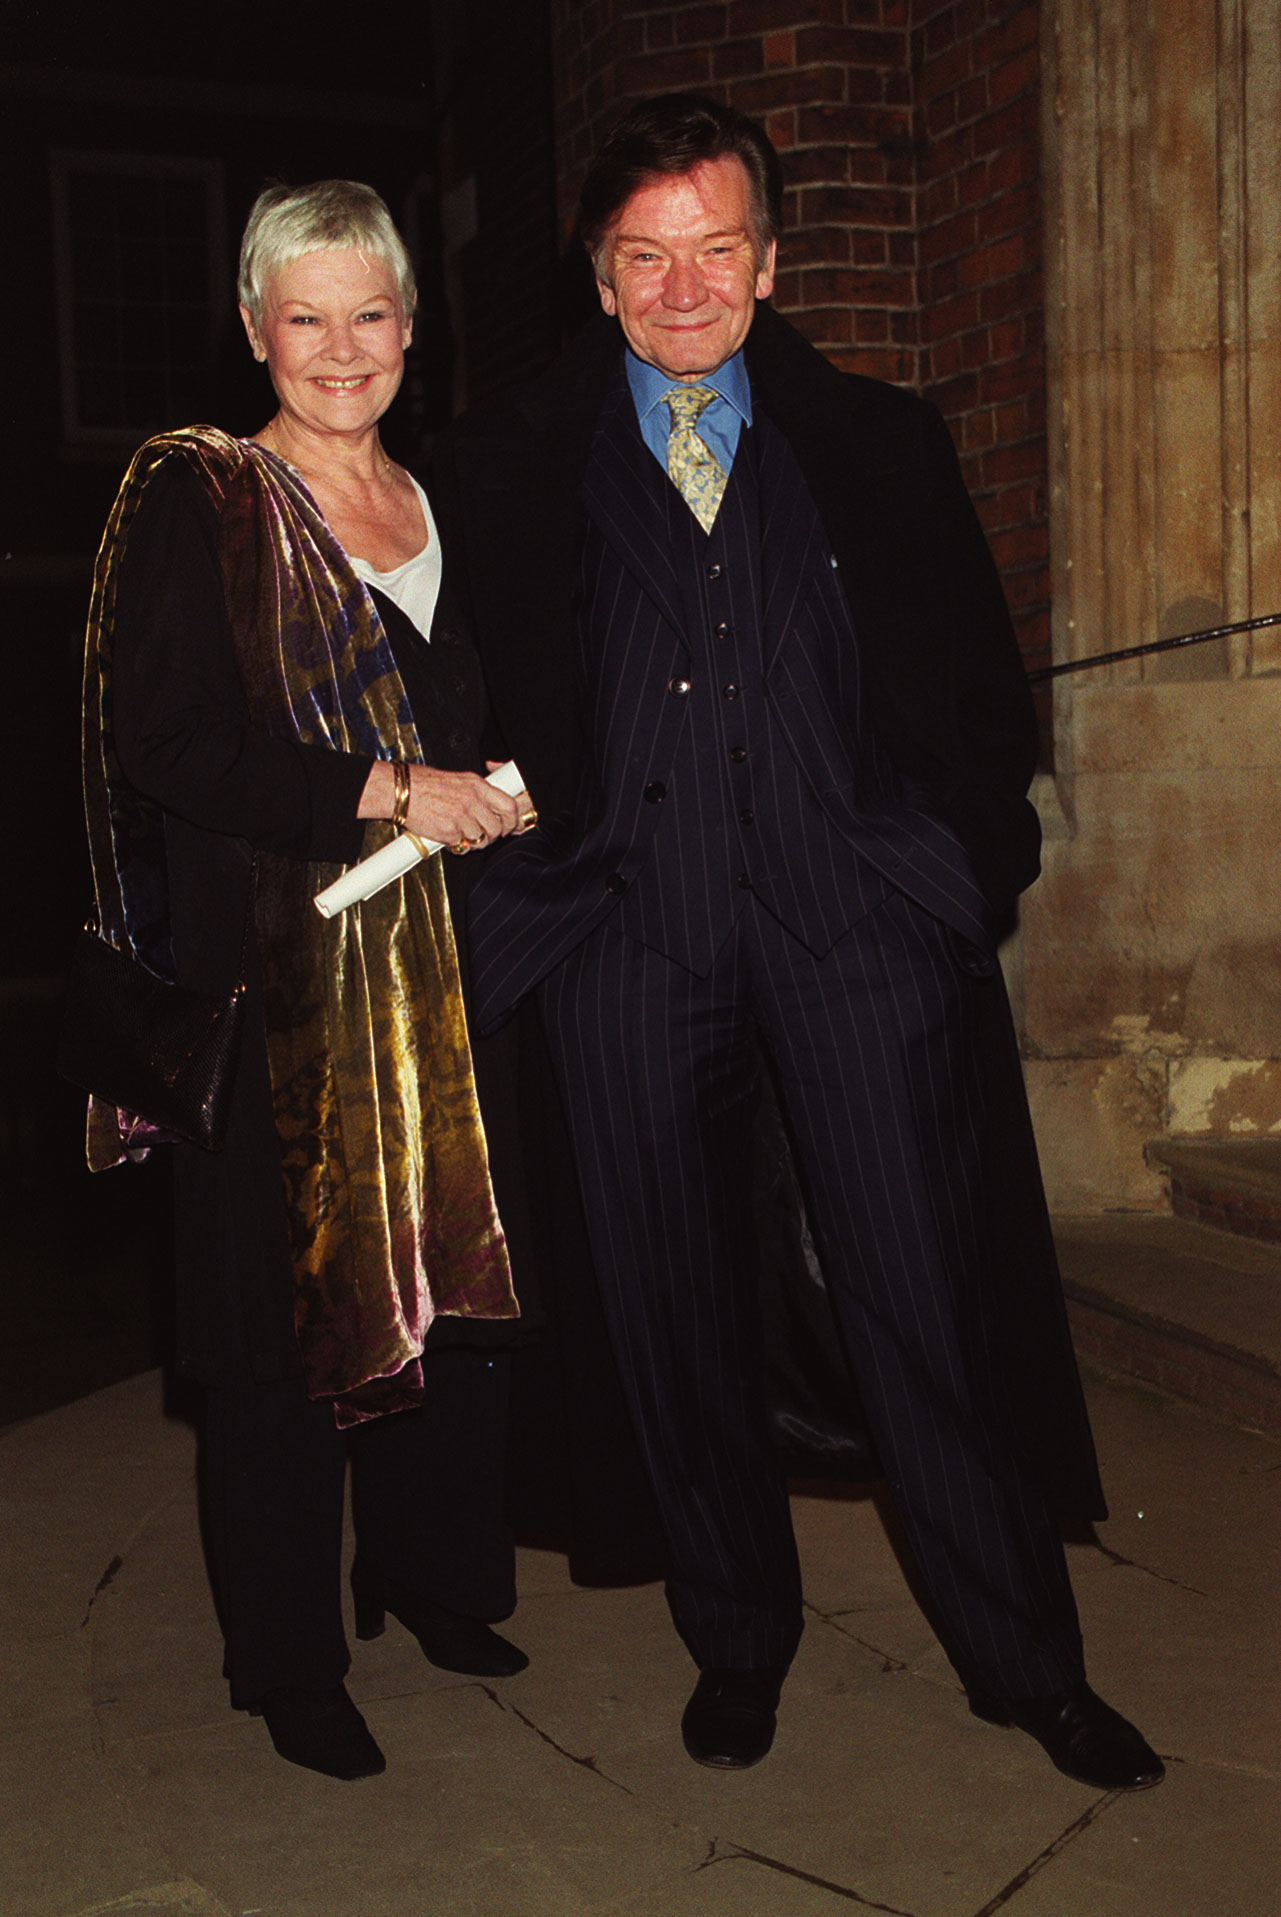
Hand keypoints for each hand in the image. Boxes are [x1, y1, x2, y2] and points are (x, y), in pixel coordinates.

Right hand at [403, 764, 524, 850]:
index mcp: (477, 785)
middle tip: (482, 835)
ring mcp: (462, 817)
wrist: (400, 791)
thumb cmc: (422, 783)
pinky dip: (457, 845)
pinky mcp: (449, 832)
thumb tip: (491, 806)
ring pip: (481, 839)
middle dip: (492, 836)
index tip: (510, 826)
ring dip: (473, 842)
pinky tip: (448, 836)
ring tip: (461, 835)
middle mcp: (472, 800)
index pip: (509, 805)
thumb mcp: (457, 780)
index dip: (512, 820)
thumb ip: (476, 793)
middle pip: (497, 827)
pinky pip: (462, 846)